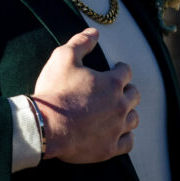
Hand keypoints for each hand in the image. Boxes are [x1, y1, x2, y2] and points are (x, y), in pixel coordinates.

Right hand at [32, 27, 139, 162]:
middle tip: (117, 90)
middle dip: (127, 90)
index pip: (126, 72)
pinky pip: (128, 142)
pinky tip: (119, 134)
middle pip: (134, 95)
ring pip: (133, 119)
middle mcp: (120, 105)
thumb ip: (81, 42)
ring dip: (128, 113)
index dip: (120, 69)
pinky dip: (125, 137)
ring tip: (119, 111)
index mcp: (112, 83)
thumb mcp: (63, 57)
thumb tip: (94, 32)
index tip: (116, 69)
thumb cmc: (55, 91)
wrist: (45, 126)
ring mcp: (116, 128)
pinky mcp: (109, 148)